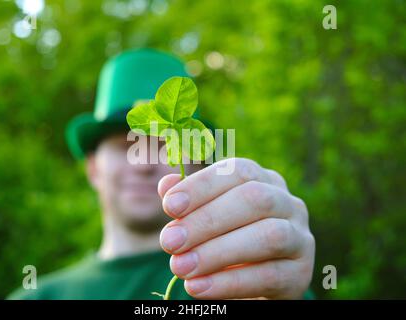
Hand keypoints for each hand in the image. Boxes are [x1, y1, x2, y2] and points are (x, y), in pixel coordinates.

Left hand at [158, 158, 314, 298]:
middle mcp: (288, 203)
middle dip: (207, 220)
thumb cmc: (226, 239)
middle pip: (255, 199)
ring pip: (268, 236)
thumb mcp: (206, 218)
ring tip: (180, 267)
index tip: (170, 206)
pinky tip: (198, 287)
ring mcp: (300, 238)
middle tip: (170, 241)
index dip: (202, 185)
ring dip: (217, 252)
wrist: (253, 280)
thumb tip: (166, 185)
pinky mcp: (300, 274)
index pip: (238, 171)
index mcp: (264, 180)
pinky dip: (229, 283)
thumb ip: (189, 201)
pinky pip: (269, 276)